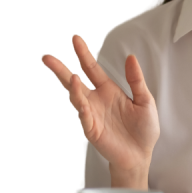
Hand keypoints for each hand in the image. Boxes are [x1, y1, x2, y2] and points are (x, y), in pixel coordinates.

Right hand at [40, 34, 159, 172]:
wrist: (142, 154)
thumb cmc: (143, 129)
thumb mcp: (144, 100)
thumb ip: (136, 80)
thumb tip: (131, 57)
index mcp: (108, 90)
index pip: (92, 68)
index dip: (83, 54)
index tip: (75, 38)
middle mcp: (96, 100)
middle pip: (75, 82)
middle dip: (61, 70)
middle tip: (46, 57)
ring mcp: (92, 115)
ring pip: (76, 98)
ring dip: (72, 87)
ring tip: (70, 76)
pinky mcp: (92, 130)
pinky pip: (84, 116)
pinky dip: (81, 105)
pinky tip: (79, 96)